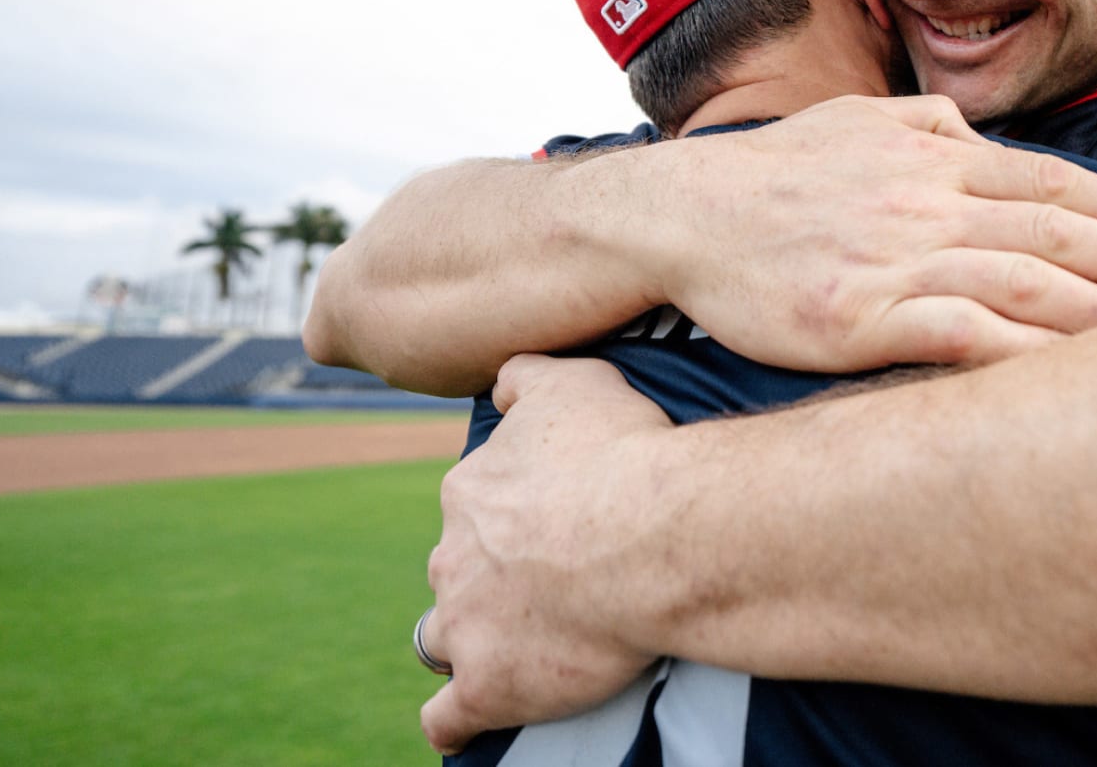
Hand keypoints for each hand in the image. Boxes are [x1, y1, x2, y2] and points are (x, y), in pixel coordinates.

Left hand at [419, 355, 672, 752]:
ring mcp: (465, 624)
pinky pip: (449, 716)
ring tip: (516, 646)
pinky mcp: (488, 685)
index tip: (555, 524)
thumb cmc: (622, 454)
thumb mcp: (574, 381)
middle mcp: (454, 556)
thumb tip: (503, 385)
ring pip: (446, 637)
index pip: (475, 507)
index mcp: (471, 491)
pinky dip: (457, 719)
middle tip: (552, 582)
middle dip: (490, 577)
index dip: (512, 519)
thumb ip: (528, 377)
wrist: (650, 535)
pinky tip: (471, 718)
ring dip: (471, 639)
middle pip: (458, 570)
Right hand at [650, 94, 1096, 372]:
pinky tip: (1068, 373)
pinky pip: (962, 338)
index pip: (1047, 180)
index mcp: (930, 159)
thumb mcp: (851, 120)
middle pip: (1054, 231)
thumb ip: (924, 127)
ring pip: (1024, 284)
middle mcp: (926, 204)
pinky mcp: (863, 321)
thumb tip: (979, 137)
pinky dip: (1024, 353)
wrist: (681, 216)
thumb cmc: (766, 175)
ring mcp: (896, 263)